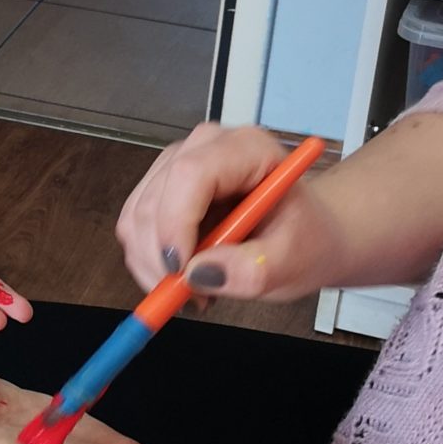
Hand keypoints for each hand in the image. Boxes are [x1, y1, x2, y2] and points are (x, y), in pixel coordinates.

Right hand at [116, 123, 338, 305]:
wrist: (307, 232)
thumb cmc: (304, 237)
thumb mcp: (294, 261)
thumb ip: (254, 269)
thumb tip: (199, 273)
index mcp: (248, 150)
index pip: (190, 174)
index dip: (175, 223)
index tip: (180, 271)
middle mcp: (206, 147)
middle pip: (156, 199)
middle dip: (162, 257)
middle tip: (192, 296)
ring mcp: (177, 163)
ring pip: (137, 217)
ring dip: (155, 264)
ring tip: (196, 286)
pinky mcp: (160, 186)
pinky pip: (135, 227)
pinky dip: (151, 260)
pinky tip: (187, 272)